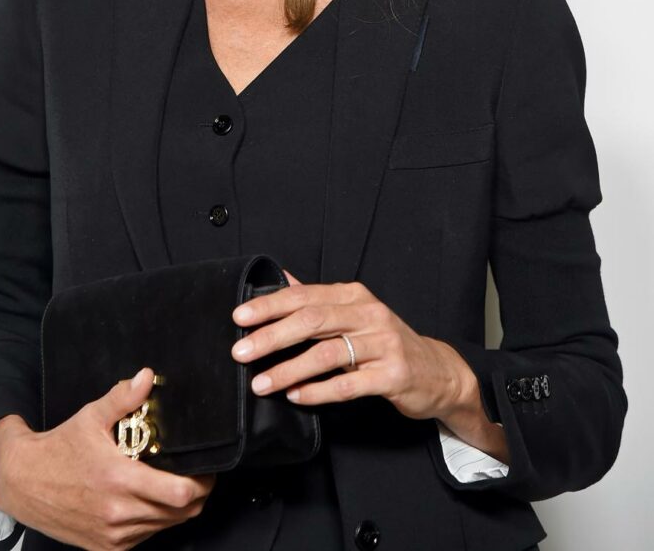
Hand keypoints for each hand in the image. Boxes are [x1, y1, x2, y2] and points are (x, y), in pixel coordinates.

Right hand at [0, 368, 215, 550]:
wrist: (22, 483)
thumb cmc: (58, 449)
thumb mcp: (91, 417)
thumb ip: (123, 398)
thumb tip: (147, 376)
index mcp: (120, 481)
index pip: (180, 494)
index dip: (202, 482)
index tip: (205, 467)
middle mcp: (119, 513)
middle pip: (181, 513)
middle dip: (195, 494)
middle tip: (196, 474)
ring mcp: (113, 535)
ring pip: (165, 526)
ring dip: (175, 508)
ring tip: (173, 484)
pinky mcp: (106, 548)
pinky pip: (145, 537)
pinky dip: (154, 521)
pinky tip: (148, 500)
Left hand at [231, 272, 471, 420]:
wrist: (436, 371)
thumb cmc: (385, 341)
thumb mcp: (354, 313)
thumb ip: (319, 298)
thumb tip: (283, 278)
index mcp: (354, 296)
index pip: (304, 296)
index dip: (270, 305)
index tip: (240, 316)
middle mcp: (369, 314)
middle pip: (312, 320)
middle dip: (272, 336)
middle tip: (241, 352)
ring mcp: (383, 344)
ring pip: (328, 354)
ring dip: (289, 370)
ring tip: (261, 383)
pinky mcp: (392, 376)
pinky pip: (349, 384)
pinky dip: (319, 391)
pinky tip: (296, 397)